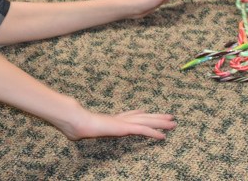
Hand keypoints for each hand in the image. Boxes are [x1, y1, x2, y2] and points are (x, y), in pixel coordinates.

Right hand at [59, 109, 176, 140]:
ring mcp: (124, 122)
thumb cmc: (74, 125)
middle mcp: (121, 119)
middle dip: (157, 117)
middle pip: (143, 117)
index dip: (139, 113)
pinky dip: (154, 133)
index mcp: (112, 119)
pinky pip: (143, 130)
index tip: (146, 112)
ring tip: (173, 123)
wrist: (76, 121)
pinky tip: (163, 136)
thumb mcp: (81, 129)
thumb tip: (73, 132)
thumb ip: (83, 130)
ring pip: (147, 122)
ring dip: (161, 123)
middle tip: (170, 117)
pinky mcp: (125, 127)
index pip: (130, 115)